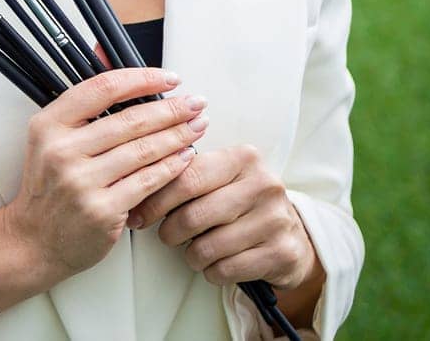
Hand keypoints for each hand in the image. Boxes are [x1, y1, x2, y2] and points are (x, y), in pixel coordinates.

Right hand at [0, 68, 210, 285]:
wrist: (34, 238)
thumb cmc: (50, 185)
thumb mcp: (52, 136)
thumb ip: (82, 100)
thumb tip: (104, 49)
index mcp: (49, 124)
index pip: (102, 88)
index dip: (142, 79)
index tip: (169, 78)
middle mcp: (62, 150)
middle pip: (130, 120)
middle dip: (171, 109)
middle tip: (195, 103)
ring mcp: (81, 182)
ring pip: (143, 150)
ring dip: (177, 136)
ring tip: (197, 126)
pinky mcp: (102, 210)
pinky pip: (147, 182)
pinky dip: (171, 167)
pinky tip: (185, 157)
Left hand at [126, 144, 317, 289]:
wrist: (293, 237)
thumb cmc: (243, 205)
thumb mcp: (222, 179)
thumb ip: (188, 174)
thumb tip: (136, 183)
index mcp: (244, 157)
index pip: (187, 177)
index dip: (156, 199)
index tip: (139, 213)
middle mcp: (264, 184)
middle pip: (193, 215)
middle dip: (169, 231)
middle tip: (166, 235)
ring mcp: (276, 219)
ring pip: (207, 247)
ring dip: (191, 255)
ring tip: (194, 250)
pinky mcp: (281, 252)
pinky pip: (226, 269)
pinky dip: (212, 272)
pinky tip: (215, 264)